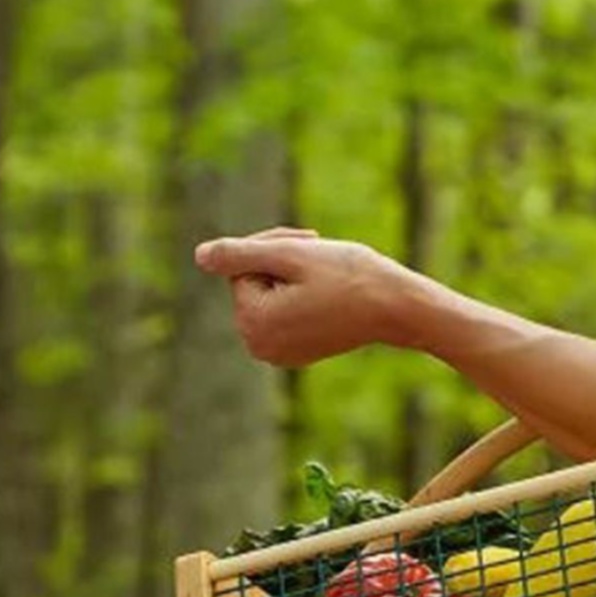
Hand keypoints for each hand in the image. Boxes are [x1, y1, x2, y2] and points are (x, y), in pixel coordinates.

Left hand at [194, 228, 418, 367]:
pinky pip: (283, 315)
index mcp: (254, 322)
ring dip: (291, 277)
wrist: (396, 307)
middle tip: (318, 249)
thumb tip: (199, 256)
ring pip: (267, 297)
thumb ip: (239, 254)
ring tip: (326, 275)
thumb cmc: (349, 276)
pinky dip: (301, 298)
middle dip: (279, 263)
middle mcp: (260, 347)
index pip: (240, 267)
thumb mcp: (291, 256)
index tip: (308, 241)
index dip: (270, 247)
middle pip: (250, 285)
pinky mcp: (296, 354)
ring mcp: (278, 355)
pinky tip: (331, 296)